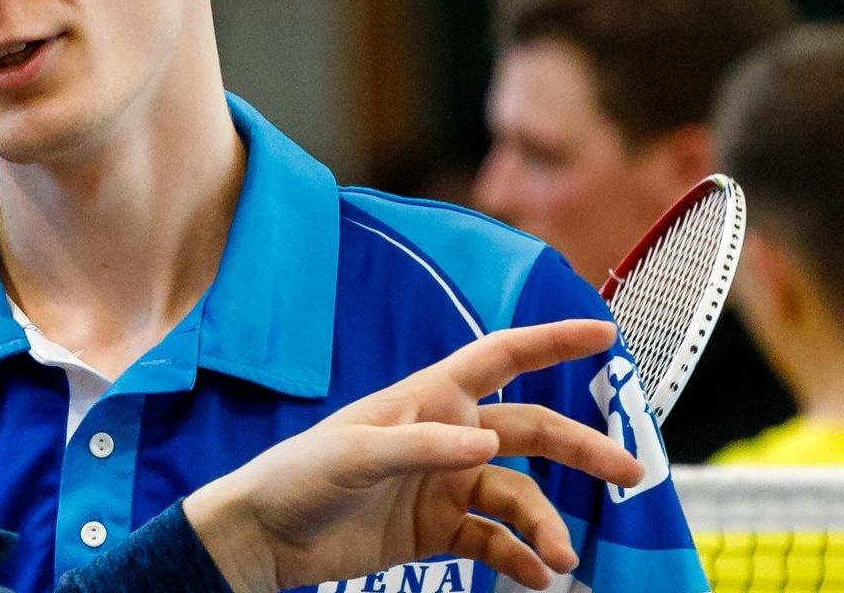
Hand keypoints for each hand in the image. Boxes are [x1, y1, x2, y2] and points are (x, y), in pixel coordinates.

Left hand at [184, 319, 641, 592]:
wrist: (267, 536)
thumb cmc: (300, 476)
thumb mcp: (355, 455)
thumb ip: (422, 447)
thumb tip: (489, 444)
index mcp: (427, 399)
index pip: (499, 357)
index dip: (551, 341)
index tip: (605, 329)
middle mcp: (445, 436)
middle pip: (531, 432)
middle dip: (582, 450)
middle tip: (631, 474)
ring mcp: (444, 485)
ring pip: (518, 498)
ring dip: (545, 526)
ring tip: (560, 559)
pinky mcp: (435, 530)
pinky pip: (494, 542)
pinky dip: (520, 559)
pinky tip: (537, 578)